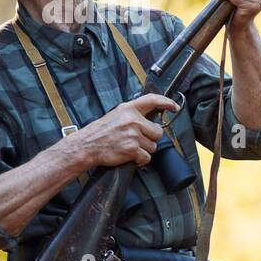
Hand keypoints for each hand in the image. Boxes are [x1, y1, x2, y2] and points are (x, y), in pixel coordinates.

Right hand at [64, 94, 178, 168]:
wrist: (86, 146)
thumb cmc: (100, 132)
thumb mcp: (116, 115)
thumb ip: (133, 115)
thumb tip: (150, 119)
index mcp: (128, 109)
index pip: (152, 100)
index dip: (166, 102)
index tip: (174, 107)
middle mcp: (133, 120)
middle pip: (158, 132)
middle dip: (151, 138)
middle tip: (137, 140)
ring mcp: (133, 135)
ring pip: (153, 146)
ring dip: (144, 149)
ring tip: (129, 147)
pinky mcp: (132, 149)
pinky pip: (147, 157)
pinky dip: (140, 160)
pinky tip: (130, 156)